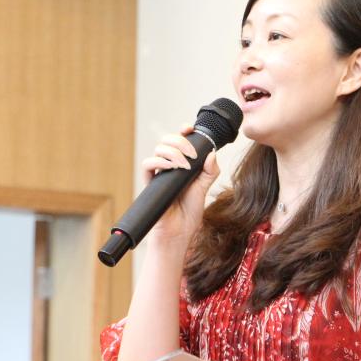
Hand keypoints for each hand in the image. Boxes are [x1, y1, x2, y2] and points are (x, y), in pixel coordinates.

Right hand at [140, 124, 220, 242]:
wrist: (180, 231)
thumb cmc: (190, 211)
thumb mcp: (205, 187)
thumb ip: (210, 170)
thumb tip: (212, 153)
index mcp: (183, 164)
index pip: (179, 141)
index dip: (183, 132)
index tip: (189, 128)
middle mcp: (170, 166)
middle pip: (167, 141)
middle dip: (179, 141)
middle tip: (191, 154)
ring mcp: (159, 174)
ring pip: (158, 150)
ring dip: (172, 152)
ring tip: (184, 166)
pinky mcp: (151, 184)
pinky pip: (147, 165)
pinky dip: (158, 162)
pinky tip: (170, 167)